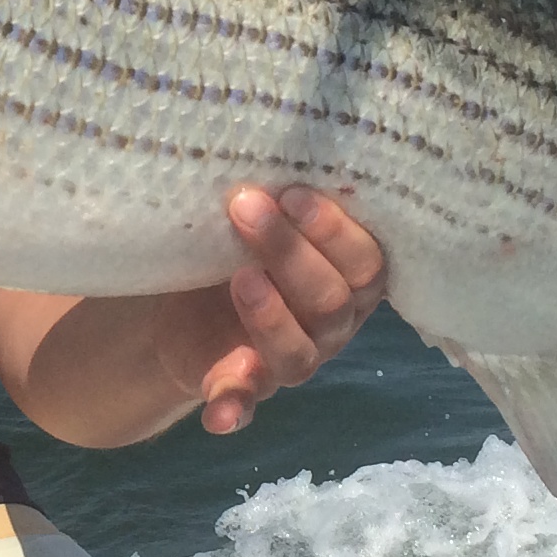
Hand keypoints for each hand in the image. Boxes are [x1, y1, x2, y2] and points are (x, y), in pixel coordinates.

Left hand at [157, 187, 385, 434]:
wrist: (190, 305)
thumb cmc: (242, 244)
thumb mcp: (263, 220)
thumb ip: (281, 200)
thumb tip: (271, 143)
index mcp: (350, 280)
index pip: (366, 263)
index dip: (335, 231)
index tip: (292, 192)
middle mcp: (332, 325)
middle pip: (331, 301)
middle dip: (291, 254)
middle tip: (247, 207)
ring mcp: (291, 361)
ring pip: (300, 351)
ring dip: (271, 317)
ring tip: (239, 276)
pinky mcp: (244, 386)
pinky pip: (244, 402)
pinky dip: (233, 407)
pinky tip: (219, 413)